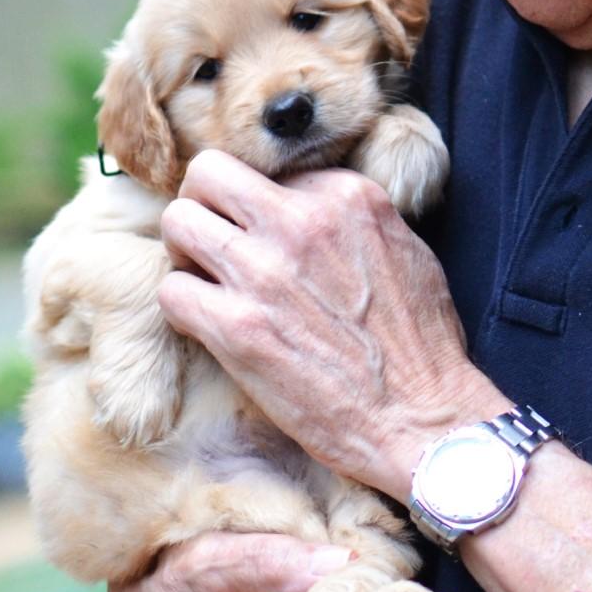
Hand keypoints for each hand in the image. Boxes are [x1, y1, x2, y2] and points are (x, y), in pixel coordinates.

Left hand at [159, 150, 507, 500]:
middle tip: (213, 241)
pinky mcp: (236, 327)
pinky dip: (182, 307)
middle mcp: (301, 222)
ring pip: (177, 222)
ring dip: (183, 251)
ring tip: (205, 280)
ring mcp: (264, 272)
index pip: (269, 174)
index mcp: (346, 196)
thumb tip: (312, 210)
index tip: (267, 240)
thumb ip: (352, 219)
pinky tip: (207, 325)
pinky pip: (171, 290)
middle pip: (208, 175)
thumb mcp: (404, 249)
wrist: (421, 418)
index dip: (261, 208)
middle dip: (202, 205)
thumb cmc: (420, 344)